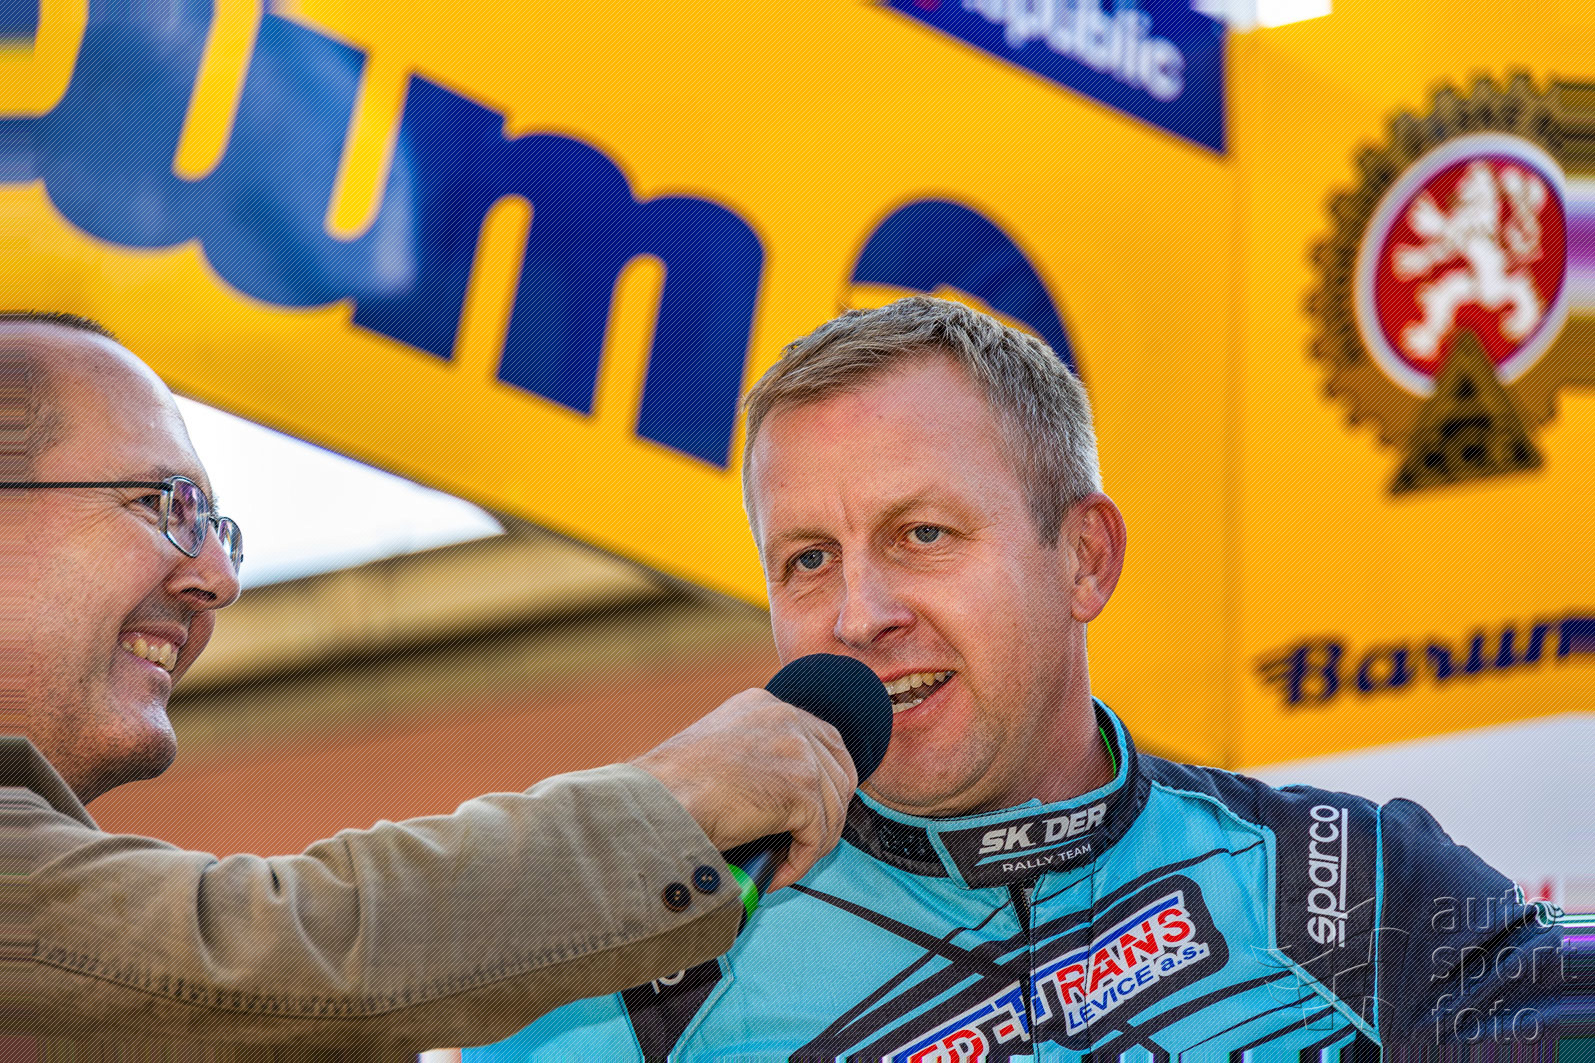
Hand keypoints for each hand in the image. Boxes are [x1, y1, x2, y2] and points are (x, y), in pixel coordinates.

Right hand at [631, 688, 857, 891]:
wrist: (659, 802)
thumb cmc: (671, 789)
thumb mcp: (718, 751)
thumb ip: (754, 758)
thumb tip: (782, 796)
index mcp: (764, 704)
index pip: (823, 739)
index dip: (828, 779)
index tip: (819, 811)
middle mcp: (786, 718)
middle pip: (839, 771)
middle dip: (829, 813)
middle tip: (805, 844)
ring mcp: (798, 750)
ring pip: (832, 808)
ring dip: (811, 843)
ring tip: (783, 863)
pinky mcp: (802, 786)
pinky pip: (818, 836)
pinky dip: (800, 861)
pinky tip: (777, 873)